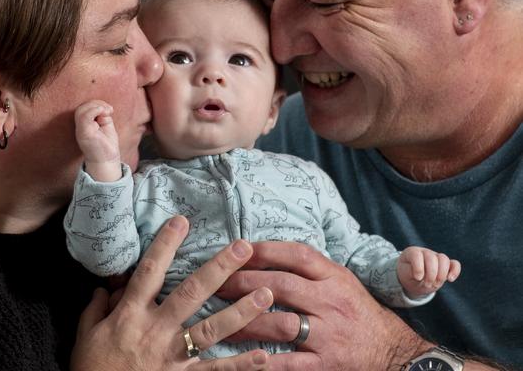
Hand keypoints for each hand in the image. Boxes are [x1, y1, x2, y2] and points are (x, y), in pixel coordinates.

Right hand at [71, 216, 272, 370]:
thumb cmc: (91, 369)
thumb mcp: (85, 335)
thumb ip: (96, 308)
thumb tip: (105, 286)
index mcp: (130, 314)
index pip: (150, 271)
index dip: (165, 244)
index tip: (182, 221)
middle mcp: (156, 330)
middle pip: (191, 293)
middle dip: (219, 268)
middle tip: (243, 247)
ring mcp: (172, 356)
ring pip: (211, 329)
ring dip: (240, 311)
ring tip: (265, 294)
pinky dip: (239, 365)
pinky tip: (263, 356)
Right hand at [74, 100, 121, 181]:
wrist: (107, 160)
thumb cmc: (107, 144)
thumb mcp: (105, 125)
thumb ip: (102, 115)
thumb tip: (102, 107)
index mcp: (84, 125)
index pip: (84, 108)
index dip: (96, 104)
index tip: (109, 109)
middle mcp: (80, 127)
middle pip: (82, 107)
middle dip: (97, 104)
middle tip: (109, 110)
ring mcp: (80, 130)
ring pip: (81, 110)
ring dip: (96, 106)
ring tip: (107, 112)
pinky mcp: (84, 133)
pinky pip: (84, 117)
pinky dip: (94, 110)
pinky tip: (104, 112)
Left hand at [217, 241, 430, 369]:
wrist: (392, 349)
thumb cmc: (356, 309)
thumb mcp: (340, 279)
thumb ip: (309, 267)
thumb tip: (265, 252)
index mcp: (334, 276)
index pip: (297, 255)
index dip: (265, 250)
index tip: (237, 249)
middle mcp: (331, 301)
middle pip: (281, 286)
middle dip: (244, 282)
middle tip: (216, 284)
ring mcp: (328, 333)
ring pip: (281, 323)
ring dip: (246, 321)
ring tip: (220, 320)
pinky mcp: (326, 363)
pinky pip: (290, 363)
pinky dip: (264, 361)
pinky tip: (242, 358)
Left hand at [397, 246, 460, 297]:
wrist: (413, 279)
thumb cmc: (407, 275)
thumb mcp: (404, 274)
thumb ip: (411, 272)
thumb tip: (422, 275)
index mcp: (412, 252)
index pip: (416, 255)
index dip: (418, 267)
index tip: (417, 278)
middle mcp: (425, 252)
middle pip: (431, 257)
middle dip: (430, 274)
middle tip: (427, 284)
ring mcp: (436, 257)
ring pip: (443, 259)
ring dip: (441, 274)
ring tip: (435, 284)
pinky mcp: (446, 265)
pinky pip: (455, 264)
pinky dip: (455, 271)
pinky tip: (450, 279)